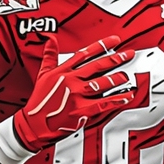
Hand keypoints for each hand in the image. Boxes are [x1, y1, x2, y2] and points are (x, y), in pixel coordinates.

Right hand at [13, 36, 136, 152]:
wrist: (34, 124)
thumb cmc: (39, 101)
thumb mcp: (42, 75)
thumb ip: (49, 56)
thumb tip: (50, 40)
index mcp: (63, 71)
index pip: (85, 54)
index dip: (102, 45)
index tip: (115, 40)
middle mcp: (71, 80)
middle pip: (97, 66)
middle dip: (115, 59)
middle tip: (128, 54)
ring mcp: (77, 95)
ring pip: (102, 84)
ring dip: (117, 79)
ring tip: (126, 76)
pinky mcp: (81, 110)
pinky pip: (103, 104)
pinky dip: (116, 100)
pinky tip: (126, 97)